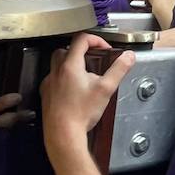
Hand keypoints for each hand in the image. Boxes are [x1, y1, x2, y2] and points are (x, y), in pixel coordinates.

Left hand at [40, 33, 134, 155]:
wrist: (63, 134)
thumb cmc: (80, 113)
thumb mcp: (106, 89)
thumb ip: (119, 69)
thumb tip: (128, 57)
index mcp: (70, 66)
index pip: (81, 40)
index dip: (95, 40)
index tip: (104, 48)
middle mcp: (56, 72)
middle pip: (66, 49)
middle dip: (82, 50)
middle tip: (94, 58)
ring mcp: (49, 83)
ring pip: (57, 64)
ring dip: (71, 63)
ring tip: (85, 74)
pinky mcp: (46, 95)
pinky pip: (54, 78)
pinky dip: (64, 78)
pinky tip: (74, 89)